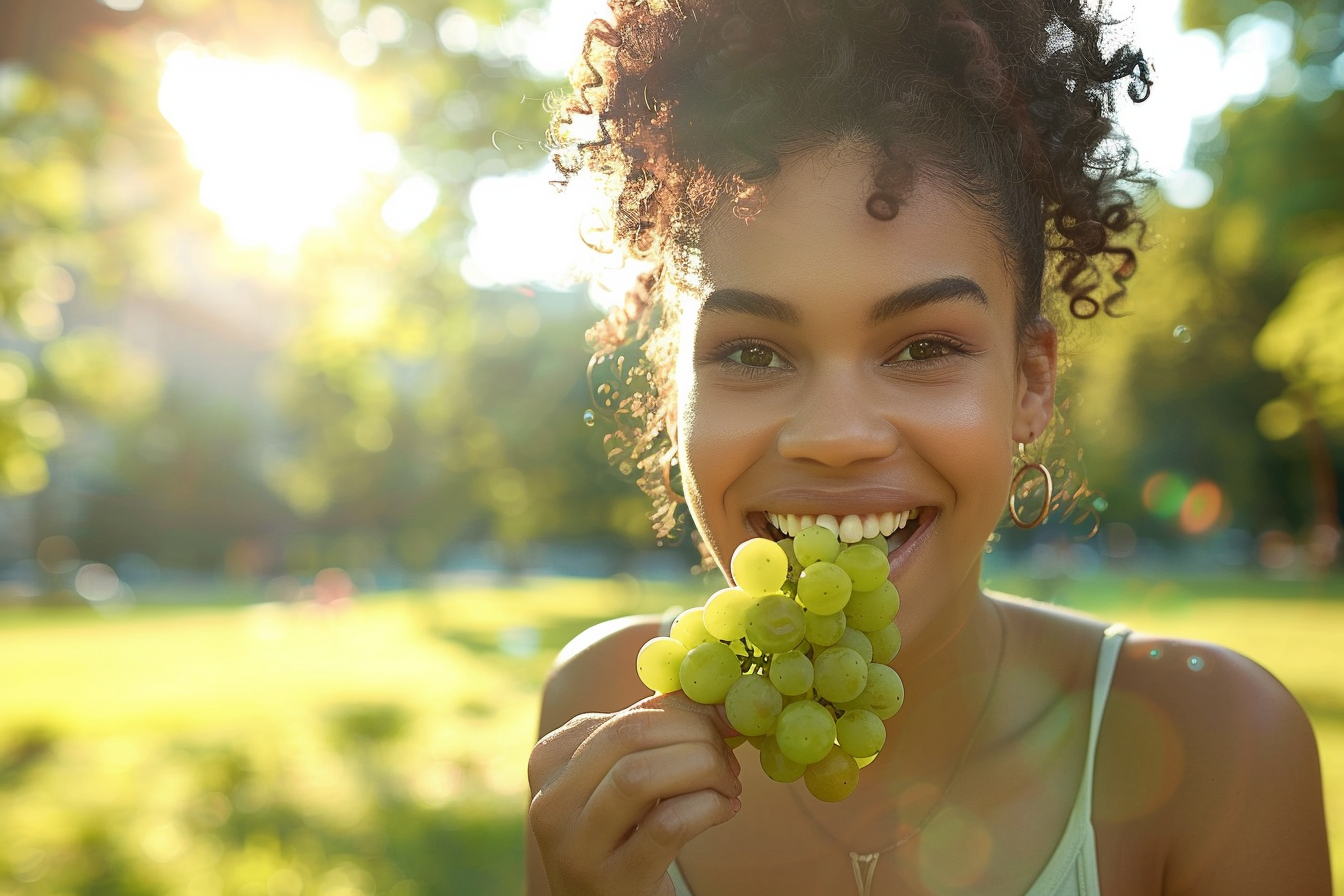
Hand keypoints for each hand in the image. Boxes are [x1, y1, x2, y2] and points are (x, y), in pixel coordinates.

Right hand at [528, 692, 742, 895]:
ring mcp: (576, 846)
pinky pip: (666, 825)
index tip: (722, 722)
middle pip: (631, 736)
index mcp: (549, 761)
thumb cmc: (622, 837)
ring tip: (728, 784)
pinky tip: (725, 809)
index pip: (625, 716)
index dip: (685, 711)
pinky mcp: (610, 881)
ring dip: (702, 769)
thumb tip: (714, 696)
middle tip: (729, 755)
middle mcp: (550, 802)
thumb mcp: (621, 781)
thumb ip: (651, 735)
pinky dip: (707, 808)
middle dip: (696, 736)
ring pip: (640, 776)